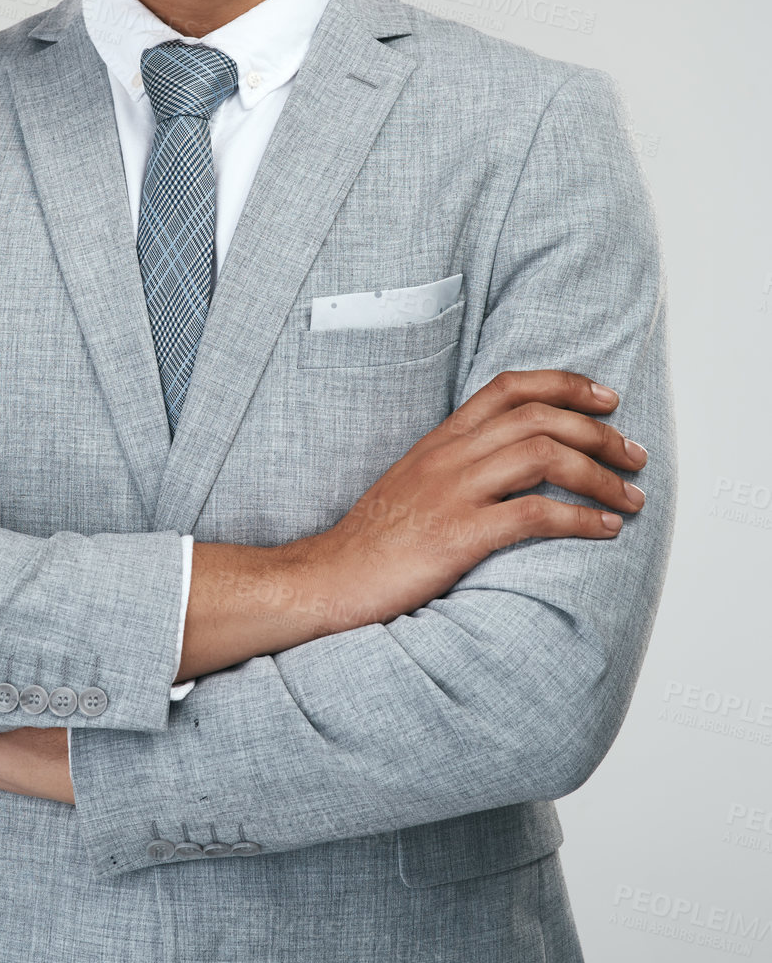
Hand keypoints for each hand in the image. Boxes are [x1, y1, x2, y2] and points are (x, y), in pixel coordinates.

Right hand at [181, 370, 648, 675]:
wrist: (328, 579)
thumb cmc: (373, 541)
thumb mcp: (413, 483)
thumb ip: (457, 465)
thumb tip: (510, 462)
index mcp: (440, 440)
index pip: (509, 387)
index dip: (565, 384)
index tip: (606, 398)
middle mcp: (449, 456)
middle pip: (540, 417)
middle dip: (600, 432)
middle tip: (634, 455)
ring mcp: (453, 493)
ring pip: (545, 456)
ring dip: (601, 474)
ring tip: (631, 495)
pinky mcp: (458, 535)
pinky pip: (535, 514)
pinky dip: (581, 519)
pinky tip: (605, 530)